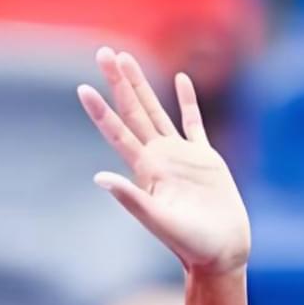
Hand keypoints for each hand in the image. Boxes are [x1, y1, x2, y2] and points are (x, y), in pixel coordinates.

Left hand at [77, 47, 250, 277]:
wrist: (220, 252)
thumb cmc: (190, 243)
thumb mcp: (157, 220)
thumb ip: (131, 198)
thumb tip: (99, 178)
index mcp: (146, 169)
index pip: (118, 132)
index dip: (100, 110)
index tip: (83, 87)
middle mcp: (159, 158)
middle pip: (134, 111)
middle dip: (118, 82)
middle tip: (103, 52)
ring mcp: (181, 156)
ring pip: (158, 110)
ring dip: (142, 85)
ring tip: (126, 58)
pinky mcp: (206, 159)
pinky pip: (194, 122)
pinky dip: (188, 101)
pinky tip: (181, 80)